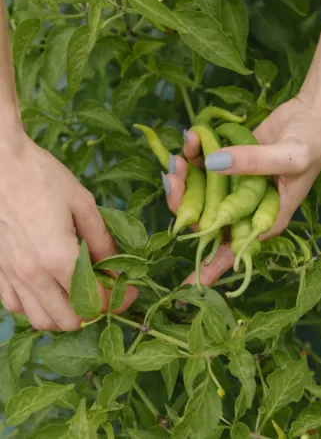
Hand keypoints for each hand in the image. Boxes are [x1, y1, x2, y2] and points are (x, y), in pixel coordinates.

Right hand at [0, 124, 137, 330]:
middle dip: (94, 311)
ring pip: (40, 320)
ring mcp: (11, 276)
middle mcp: (33, 275)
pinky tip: (48, 288)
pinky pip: (15, 306)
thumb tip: (117, 267)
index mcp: (58, 258)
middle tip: (105, 291)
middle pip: (68, 320)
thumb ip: (102, 241)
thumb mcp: (83, 204)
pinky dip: (36, 306)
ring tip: (78, 294)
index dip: (119, 300)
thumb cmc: (42, 177)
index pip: (96, 300)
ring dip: (64, 314)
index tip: (130, 291)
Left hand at [163, 96, 320, 285]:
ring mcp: (233, 186)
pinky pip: (202, 166)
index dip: (209, 269)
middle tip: (173, 175)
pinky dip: (192, 154)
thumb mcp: (290, 157)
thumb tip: (211, 164)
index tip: (186, 287)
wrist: (313, 117)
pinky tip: (191, 138)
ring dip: (183, 176)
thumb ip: (254, 163)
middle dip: (183, 201)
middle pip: (204, 218)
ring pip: (197, 192)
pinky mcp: (227, 163)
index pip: (232, 251)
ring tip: (178, 154)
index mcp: (262, 220)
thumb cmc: (312, 145)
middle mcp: (243, 208)